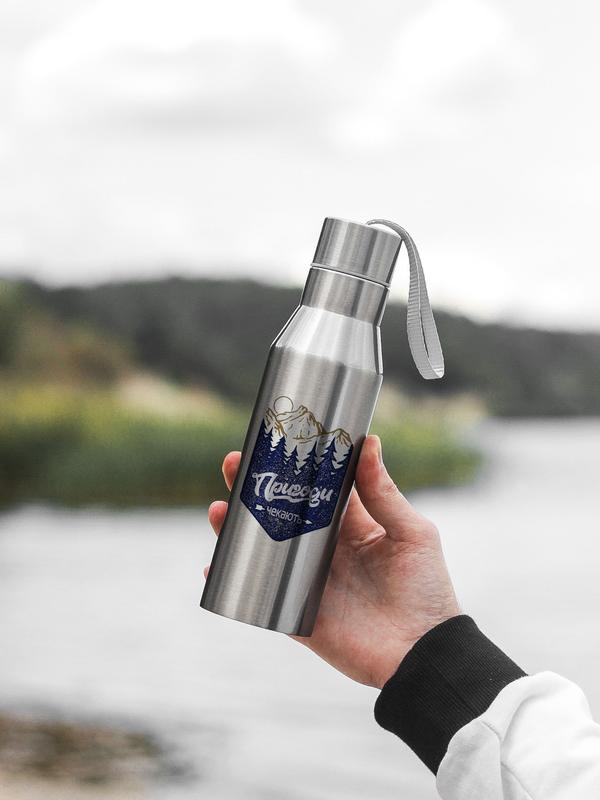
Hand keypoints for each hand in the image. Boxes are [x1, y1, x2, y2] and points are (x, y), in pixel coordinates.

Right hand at [205, 434, 459, 688]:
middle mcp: (325, 549)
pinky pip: (258, 598)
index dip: (294, 465)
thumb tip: (369, 441)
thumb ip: (384, 493)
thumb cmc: (427, 590)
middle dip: (255, 488)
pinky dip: (234, 583)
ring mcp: (308, 582)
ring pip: (263, 550)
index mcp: (352, 526)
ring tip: (219, 509)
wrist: (423, 654)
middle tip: (234, 464)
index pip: (315, 488)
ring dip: (236, 529)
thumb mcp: (412, 533)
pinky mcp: (297, 615)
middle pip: (282, 512)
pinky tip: (214, 567)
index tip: (273, 441)